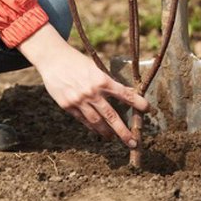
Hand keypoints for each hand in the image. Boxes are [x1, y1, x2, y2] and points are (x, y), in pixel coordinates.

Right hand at [18, 24, 149, 147]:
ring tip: (113, 138)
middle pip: (112, 116)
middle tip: (133, 142)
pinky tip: (97, 131)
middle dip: (124, 131)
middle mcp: (91, 92)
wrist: (52, 58)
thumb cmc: (75, 61)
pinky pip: (83, 120)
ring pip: (97, 122)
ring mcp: (79, 100)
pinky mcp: (68, 106)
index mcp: (101, 79)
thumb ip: (106, 81)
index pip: (124, 94)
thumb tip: (124, 93)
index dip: (137, 102)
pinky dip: (92, 127)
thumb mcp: (94, 67)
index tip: (148, 109)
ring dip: (107, 132)